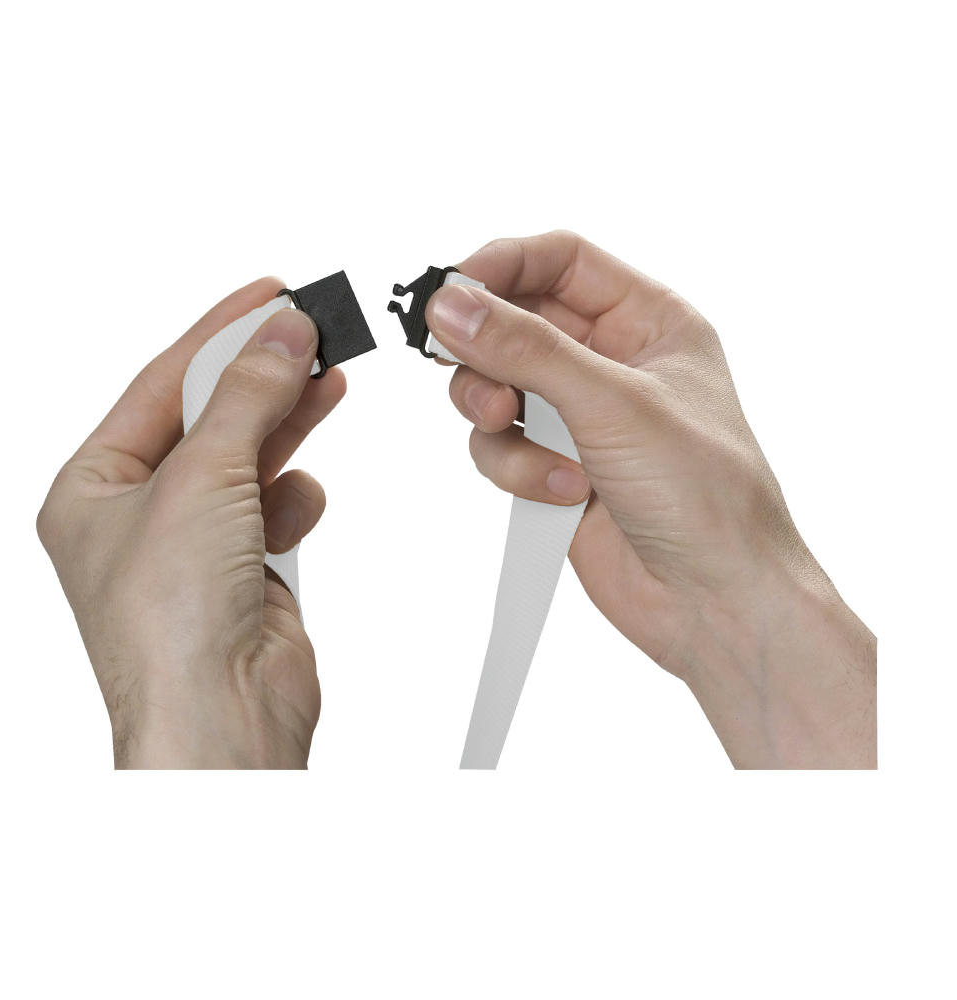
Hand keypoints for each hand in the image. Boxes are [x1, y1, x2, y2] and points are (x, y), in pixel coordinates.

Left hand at [37, 278, 345, 767]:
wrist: (223, 721)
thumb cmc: (171, 626)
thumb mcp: (201, 481)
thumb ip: (246, 397)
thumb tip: (281, 334)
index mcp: (94, 488)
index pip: (160, 385)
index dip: (216, 334)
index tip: (268, 295)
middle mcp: (139, 515)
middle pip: (208, 416)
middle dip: (259, 373)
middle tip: (310, 328)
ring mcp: (193, 544)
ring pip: (247, 457)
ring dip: (286, 423)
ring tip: (328, 379)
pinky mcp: (243, 570)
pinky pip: (274, 507)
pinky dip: (293, 497)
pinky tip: (301, 500)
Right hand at [427, 231, 875, 767]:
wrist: (717, 602)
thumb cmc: (710, 499)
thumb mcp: (616, 405)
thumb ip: (527, 350)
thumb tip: (453, 306)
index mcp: (648, 322)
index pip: (558, 262)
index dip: (501, 268)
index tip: (450, 294)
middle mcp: (611, 363)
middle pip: (514, 323)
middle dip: (488, 355)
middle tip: (482, 384)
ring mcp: (580, 418)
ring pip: (495, 387)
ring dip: (497, 418)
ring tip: (528, 445)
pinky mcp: (554, 467)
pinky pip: (500, 446)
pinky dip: (517, 468)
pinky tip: (562, 492)